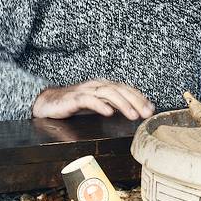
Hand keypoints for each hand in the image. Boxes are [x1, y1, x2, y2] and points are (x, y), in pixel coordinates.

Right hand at [32, 80, 154, 119]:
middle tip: (147, 113)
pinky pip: (89, 100)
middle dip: (136, 101)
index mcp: (103, 85)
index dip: (139, 97)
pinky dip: (100, 105)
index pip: (126, 89)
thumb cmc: (74, 103)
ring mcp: (86, 90)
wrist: (48, 102)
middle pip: (120, 90)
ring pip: (108, 93)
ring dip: (123, 104)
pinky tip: (109, 112)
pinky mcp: (74, 98)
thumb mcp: (97, 104)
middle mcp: (97, 85)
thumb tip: (134, 110)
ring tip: (133, 115)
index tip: (151, 108)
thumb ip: (113, 104)